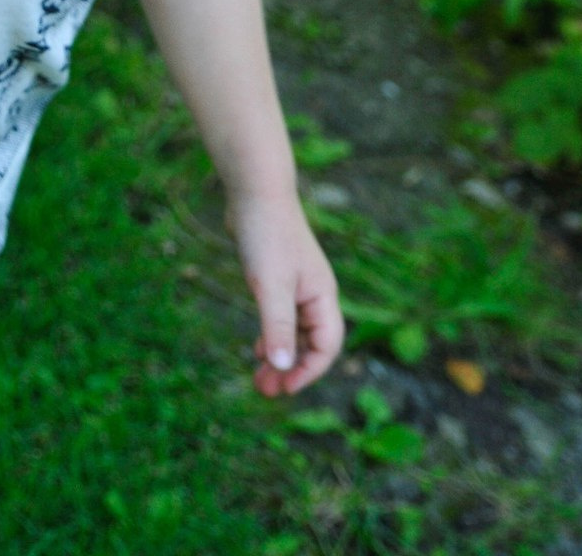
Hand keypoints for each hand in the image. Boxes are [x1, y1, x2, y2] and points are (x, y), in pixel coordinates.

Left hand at [228, 190, 343, 396]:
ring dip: (281, 357)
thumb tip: (283, 368)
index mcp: (322, 295)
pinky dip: (273, 337)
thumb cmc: (266, 235)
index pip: (326, 347)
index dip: (307, 372)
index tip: (283, 389)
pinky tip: (257, 348)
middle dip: (292, 371)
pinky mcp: (279, 278)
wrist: (254, 191)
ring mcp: (297, 285)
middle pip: (312, 344)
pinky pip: (282, 319)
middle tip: (265, 392)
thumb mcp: (270, 286)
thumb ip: (278, 327)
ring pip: (295, 334)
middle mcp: (315, 293)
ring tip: (258, 378)